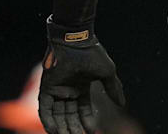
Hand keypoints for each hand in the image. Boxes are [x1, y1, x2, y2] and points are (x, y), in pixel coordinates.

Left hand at [38, 19, 125, 133]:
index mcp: (82, 87)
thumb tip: (122, 104)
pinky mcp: (46, 88)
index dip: (87, 120)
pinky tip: (55, 131)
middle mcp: (68, 90)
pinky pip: (45, 109)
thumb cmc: (92, 54)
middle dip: (73, 127)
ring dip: (61, 127)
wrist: (76, 41)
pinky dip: (49, 120)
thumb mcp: (107, 73)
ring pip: (57, 114)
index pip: (83, 109)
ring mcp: (57, 89)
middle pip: (69, 115)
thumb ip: (114, 89)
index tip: (91, 132)